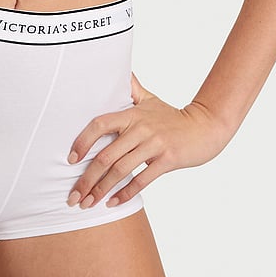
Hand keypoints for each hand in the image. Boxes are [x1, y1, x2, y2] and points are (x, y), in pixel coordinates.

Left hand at [65, 73, 231, 208]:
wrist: (205, 127)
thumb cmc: (171, 115)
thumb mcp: (149, 98)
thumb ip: (130, 88)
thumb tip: (116, 71)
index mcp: (132, 114)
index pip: (100, 125)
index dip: (82, 141)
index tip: (70, 160)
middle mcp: (140, 128)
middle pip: (106, 155)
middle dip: (87, 178)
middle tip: (73, 196)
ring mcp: (154, 144)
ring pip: (121, 170)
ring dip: (101, 190)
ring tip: (87, 204)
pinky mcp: (167, 160)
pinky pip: (142, 180)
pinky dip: (125, 193)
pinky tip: (112, 203)